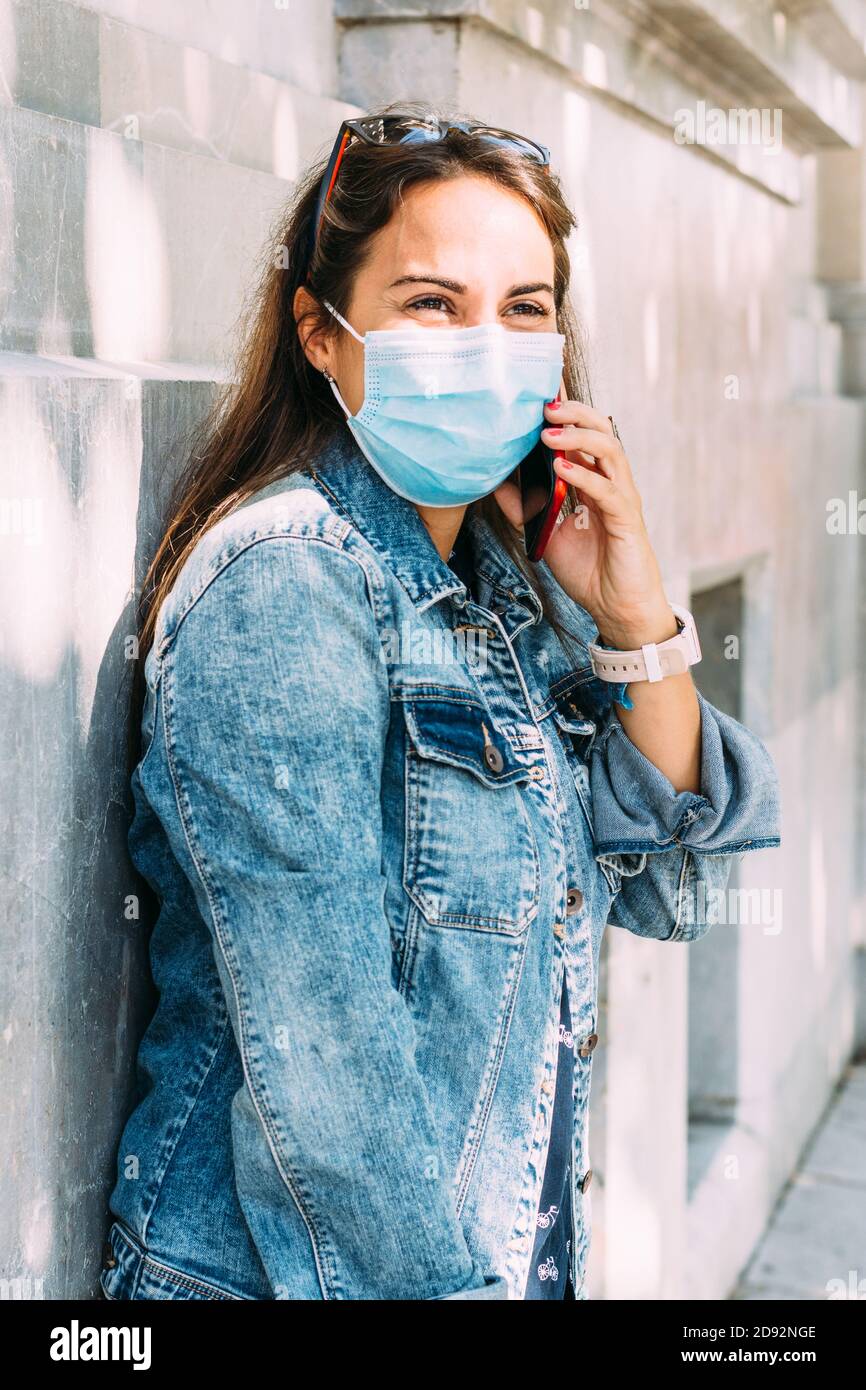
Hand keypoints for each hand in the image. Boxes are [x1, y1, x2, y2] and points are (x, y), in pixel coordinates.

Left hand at [494, 394, 676, 648]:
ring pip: (609, 451)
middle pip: (601, 430)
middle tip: (544, 405)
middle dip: (574, 413)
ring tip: (548, 433)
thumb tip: (493, 480)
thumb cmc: (588, 568)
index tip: (540, 391)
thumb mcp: (544, 532)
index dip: (566, 410)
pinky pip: (608, 491)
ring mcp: (622, 498)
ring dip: (578, 438)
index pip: (583, 434)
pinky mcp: (627, 520)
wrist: (616, 607)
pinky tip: (561, 469)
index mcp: (593, 480)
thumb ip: (523, 505)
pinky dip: (584, 476)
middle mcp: (611, 482)